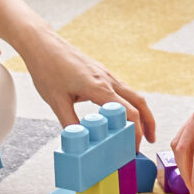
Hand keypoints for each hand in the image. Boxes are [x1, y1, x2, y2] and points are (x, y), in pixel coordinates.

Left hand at [19, 32, 156, 144]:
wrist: (44, 45)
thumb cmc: (48, 69)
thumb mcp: (56, 102)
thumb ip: (70, 124)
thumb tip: (80, 144)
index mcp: (99, 88)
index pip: (128, 113)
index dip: (135, 132)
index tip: (134, 148)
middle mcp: (108, 80)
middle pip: (139, 102)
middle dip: (148, 122)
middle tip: (150, 140)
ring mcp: (106, 75)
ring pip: (133, 94)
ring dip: (141, 112)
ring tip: (141, 130)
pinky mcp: (101, 73)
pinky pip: (123, 89)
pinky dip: (129, 104)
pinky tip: (121, 114)